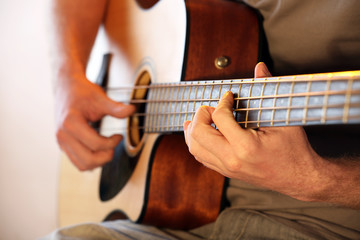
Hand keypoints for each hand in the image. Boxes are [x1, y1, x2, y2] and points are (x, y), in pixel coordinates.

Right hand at [55, 73, 134, 170]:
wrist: (67, 87)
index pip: (95, 144)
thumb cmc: (82, 92)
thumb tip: (132, 110)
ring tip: (107, 148)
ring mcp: (61, 142)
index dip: (112, 142)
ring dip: (99, 161)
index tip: (119, 135)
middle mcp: (63, 135)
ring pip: (82, 166)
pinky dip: (91, 160)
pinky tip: (100, 149)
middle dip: (106, 156)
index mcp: (71, 123)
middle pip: (88, 160)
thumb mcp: (100, 97)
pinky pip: (78, 162)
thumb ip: (115, 107)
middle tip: (114, 145)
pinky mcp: (63, 145)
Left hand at [183, 63, 323, 200]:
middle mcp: (232, 160)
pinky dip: (197, 143)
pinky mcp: (226, 172)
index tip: (229, 96)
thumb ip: (267, 91)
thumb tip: (260, 67)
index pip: (219, 118)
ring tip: (199, 118)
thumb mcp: (283, 119)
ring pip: (195, 148)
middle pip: (198, 134)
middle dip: (200, 115)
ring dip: (193, 130)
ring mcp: (227, 168)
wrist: (299, 178)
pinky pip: (202, 157)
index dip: (222, 102)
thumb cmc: (293, 150)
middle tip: (210, 108)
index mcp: (245, 147)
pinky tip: (202, 133)